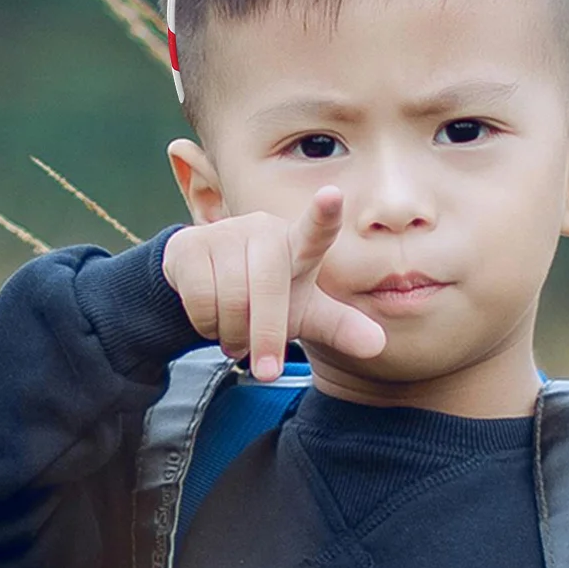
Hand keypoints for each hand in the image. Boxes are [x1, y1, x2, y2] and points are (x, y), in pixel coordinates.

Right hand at [163, 186, 387, 379]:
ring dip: (234, 333)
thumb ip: (341, 327)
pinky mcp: (189, 244)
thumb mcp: (306, 314)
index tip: (332, 196)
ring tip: (237, 337)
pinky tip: (212, 322)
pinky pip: (200, 297)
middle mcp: (263, 231)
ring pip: (231, 297)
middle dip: (267, 335)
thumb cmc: (270, 298)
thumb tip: (378, 345)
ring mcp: (224, 233)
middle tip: (266, 371)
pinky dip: (207, 324)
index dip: (323, 214)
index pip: (316, 229)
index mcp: (299, 246)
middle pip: (268, 285)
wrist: (208, 286)